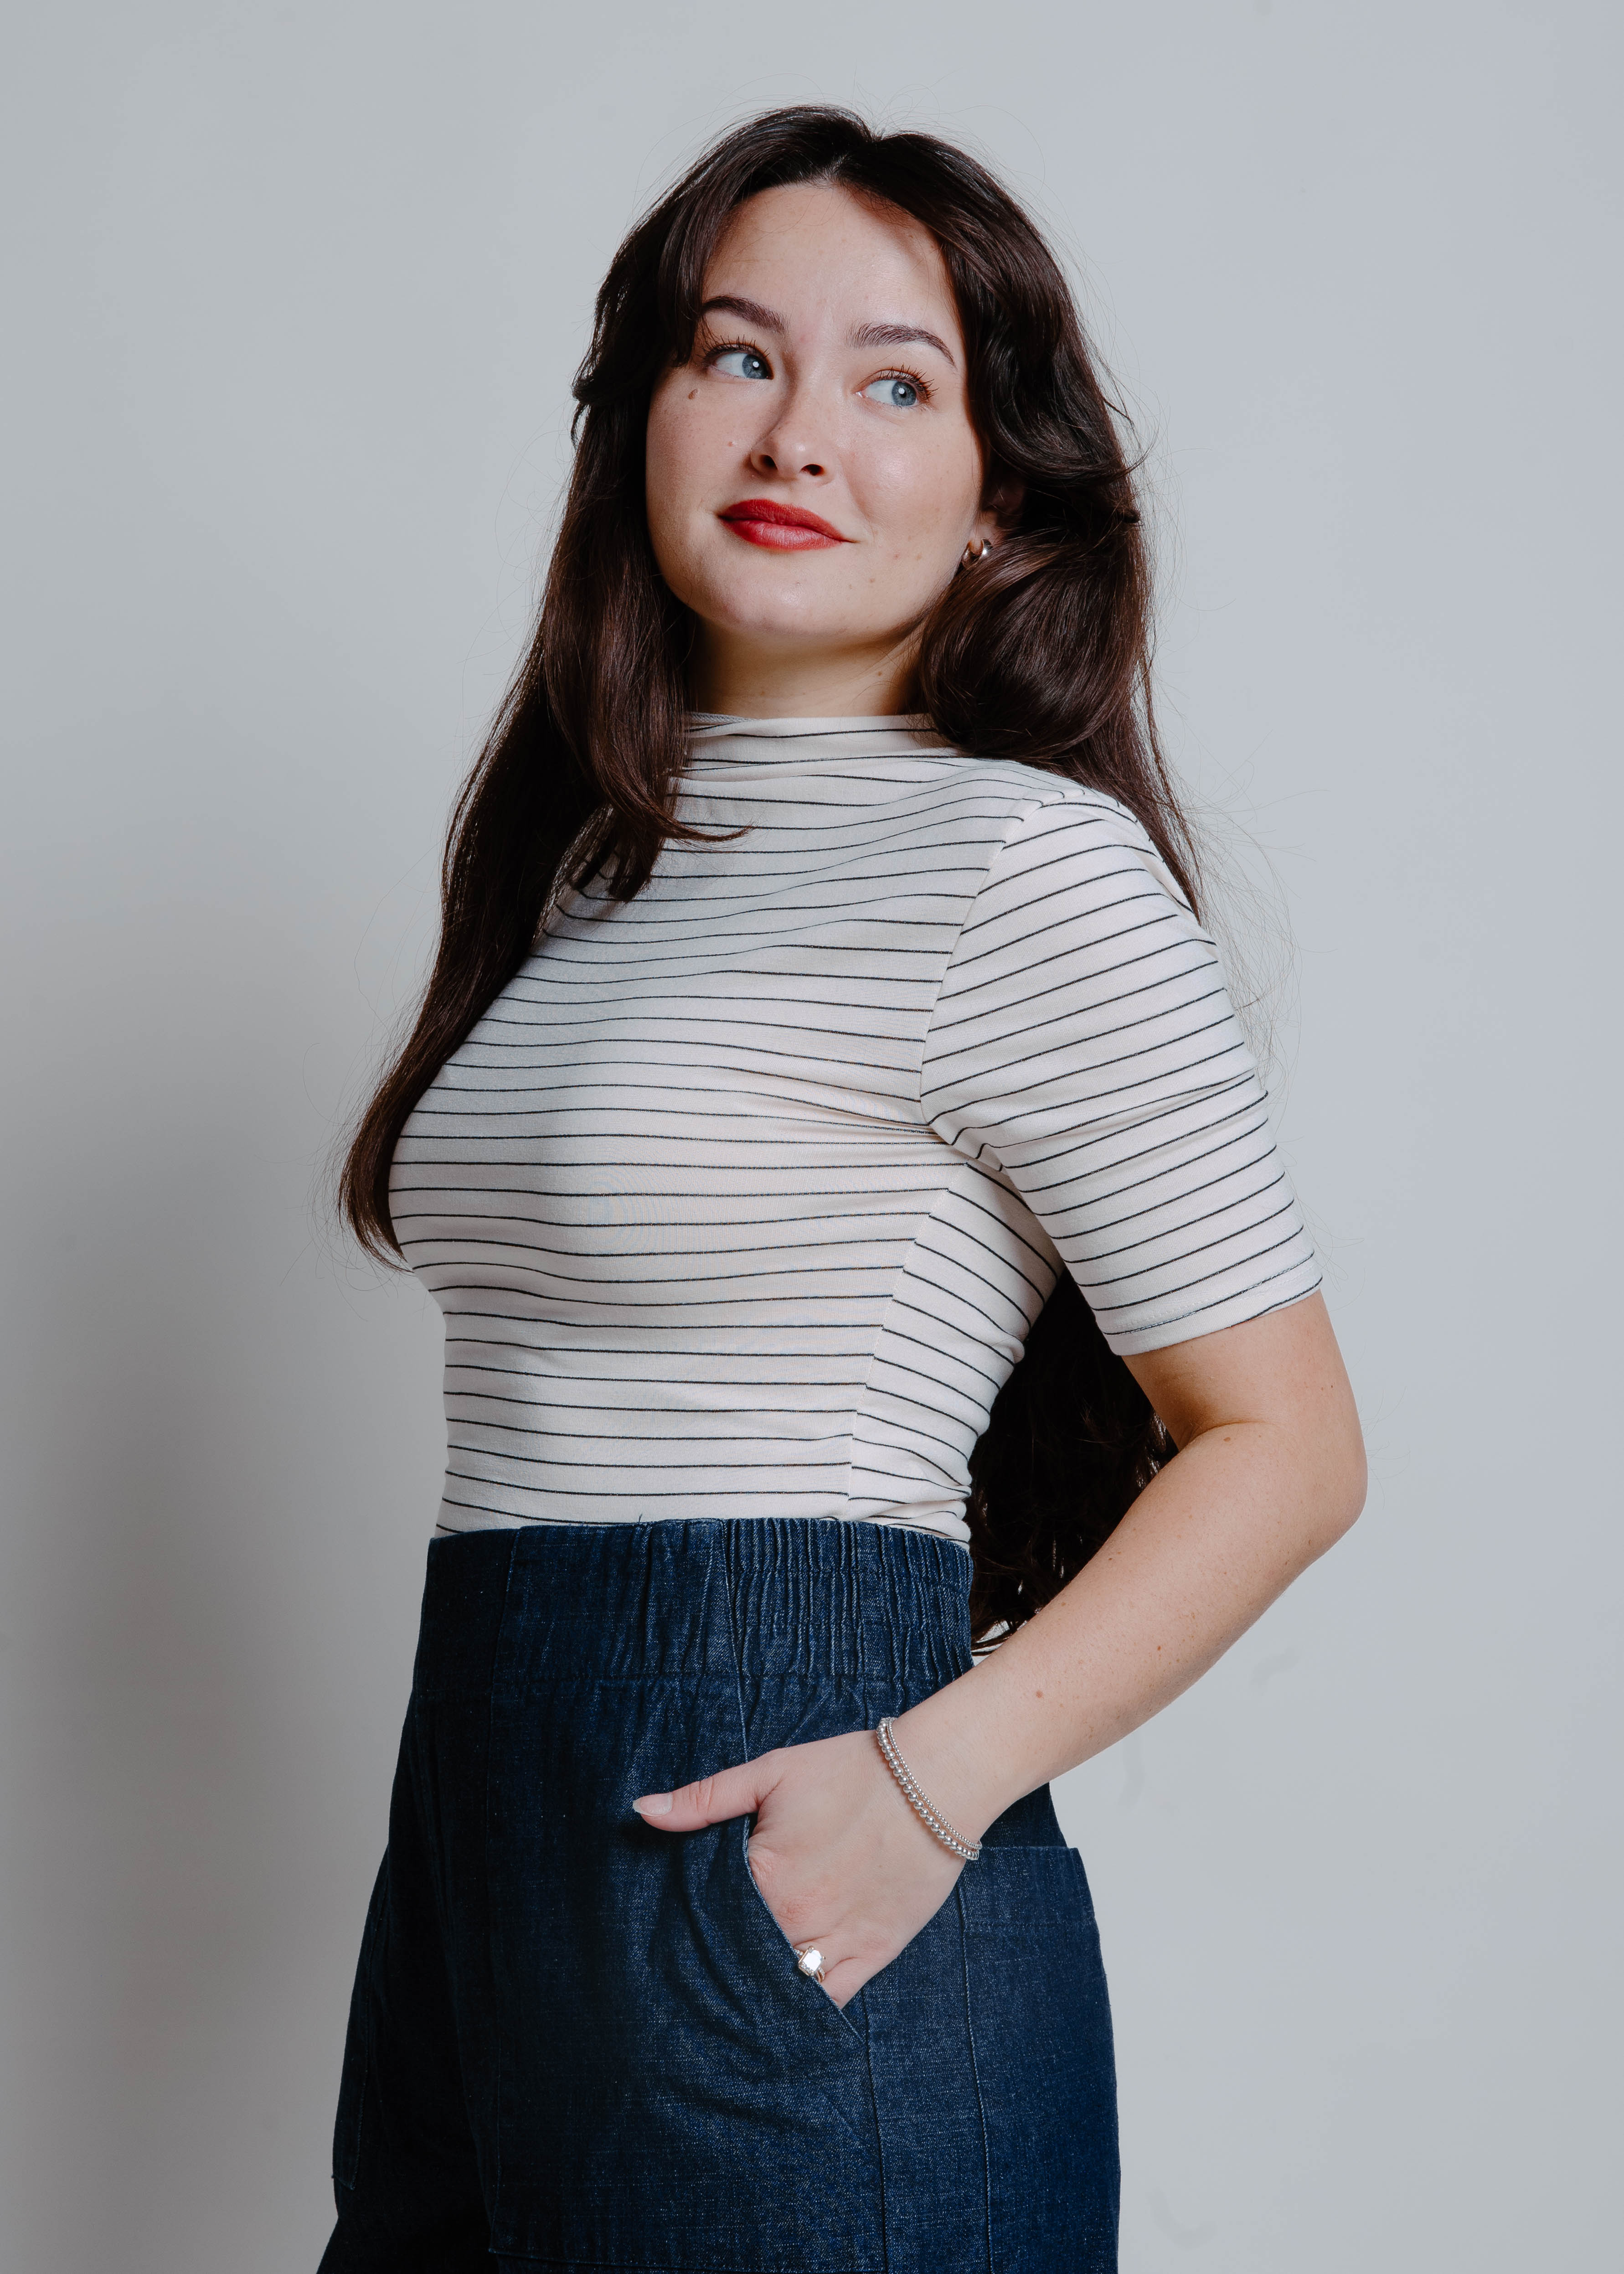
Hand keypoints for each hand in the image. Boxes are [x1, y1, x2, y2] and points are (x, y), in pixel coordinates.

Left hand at [634, 1728, 967, 2007]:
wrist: (932, 1780)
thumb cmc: (849, 1771)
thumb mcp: (770, 1772)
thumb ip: (703, 1799)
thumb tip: (641, 1810)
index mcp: (765, 1875)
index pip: (707, 1923)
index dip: (688, 1933)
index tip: (667, 1946)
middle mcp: (797, 1918)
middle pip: (739, 1960)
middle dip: (716, 1969)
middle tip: (687, 1984)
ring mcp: (837, 1940)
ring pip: (781, 1988)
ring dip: (754, 1995)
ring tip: (726, 2006)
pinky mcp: (873, 1953)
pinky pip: (828, 2001)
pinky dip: (802, 2010)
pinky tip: (781, 2015)